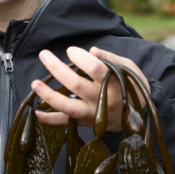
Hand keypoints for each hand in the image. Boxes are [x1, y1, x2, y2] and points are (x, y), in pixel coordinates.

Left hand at [31, 46, 150, 132]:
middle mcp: (103, 101)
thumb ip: (110, 58)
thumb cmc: (132, 86)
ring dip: (48, 95)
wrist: (140, 116)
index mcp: (115, 83)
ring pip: (68, 107)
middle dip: (57, 68)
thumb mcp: (129, 69)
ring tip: (34, 83)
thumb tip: (91, 50)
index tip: (71, 51)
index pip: (95, 68)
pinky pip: (66, 123)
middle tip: (44, 54)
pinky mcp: (86, 123)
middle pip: (76, 85)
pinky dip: (49, 120)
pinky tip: (36, 113)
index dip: (80, 58)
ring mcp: (93, 114)